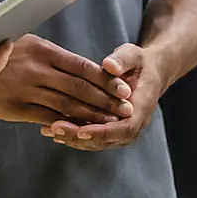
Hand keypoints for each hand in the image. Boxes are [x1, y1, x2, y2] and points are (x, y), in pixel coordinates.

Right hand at [0, 35, 128, 126]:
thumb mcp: (24, 42)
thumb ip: (50, 55)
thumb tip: (82, 66)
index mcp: (42, 49)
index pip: (83, 66)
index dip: (106, 79)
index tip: (125, 89)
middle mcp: (37, 69)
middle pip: (80, 88)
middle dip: (106, 100)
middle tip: (127, 109)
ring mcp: (26, 89)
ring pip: (67, 105)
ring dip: (92, 116)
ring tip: (112, 123)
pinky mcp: (16, 108)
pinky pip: (46, 118)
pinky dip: (66, 125)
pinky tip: (81, 131)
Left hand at [42, 44, 165, 151]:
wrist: (147, 73)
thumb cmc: (139, 62)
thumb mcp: (133, 55)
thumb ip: (122, 60)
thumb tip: (109, 66)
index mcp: (142, 108)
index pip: (124, 127)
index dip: (102, 131)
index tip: (81, 131)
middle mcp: (133, 124)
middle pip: (107, 139)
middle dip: (80, 136)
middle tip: (56, 129)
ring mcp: (121, 129)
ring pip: (97, 141)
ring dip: (73, 138)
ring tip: (49, 130)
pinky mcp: (109, 128)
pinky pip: (91, 136)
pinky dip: (72, 134)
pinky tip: (51, 129)